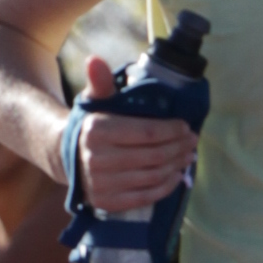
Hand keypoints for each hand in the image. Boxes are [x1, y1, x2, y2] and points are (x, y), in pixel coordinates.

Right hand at [70, 50, 196, 213]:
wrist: (68, 157)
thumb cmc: (92, 124)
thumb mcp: (94, 101)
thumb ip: (100, 82)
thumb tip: (94, 59)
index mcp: (97, 131)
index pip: (146, 133)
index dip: (171, 130)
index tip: (186, 126)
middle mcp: (97, 159)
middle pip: (152, 155)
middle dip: (178, 147)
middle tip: (193, 141)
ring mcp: (102, 183)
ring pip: (152, 176)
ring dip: (176, 166)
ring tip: (188, 156)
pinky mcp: (107, 202)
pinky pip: (145, 197)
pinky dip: (165, 187)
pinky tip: (176, 176)